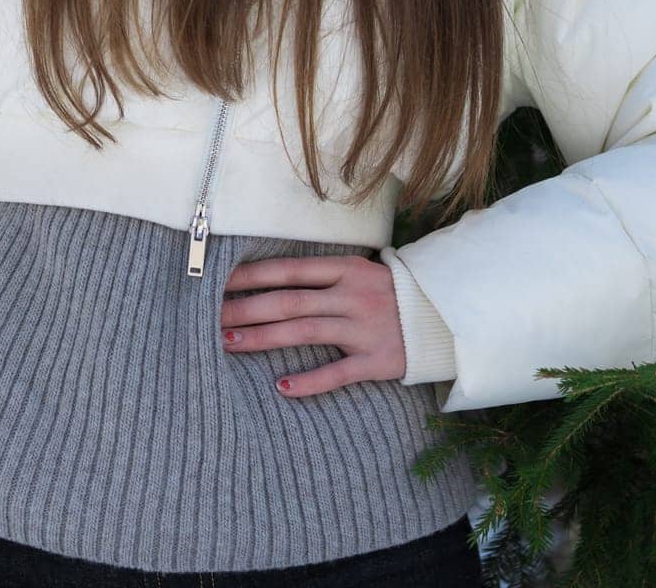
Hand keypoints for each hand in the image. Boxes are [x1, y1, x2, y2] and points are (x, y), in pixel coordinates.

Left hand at [220, 254, 406, 397]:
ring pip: (303, 332)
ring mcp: (364, 328)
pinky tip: (281, 386)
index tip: (219, 281)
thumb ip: (322, 275)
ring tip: (228, 343)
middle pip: (288, 301)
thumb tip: (271, 276)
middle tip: (210, 317)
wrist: (445, 315)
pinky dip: (310, 381)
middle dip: (246, 308)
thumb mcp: (359, 271)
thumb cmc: (390, 291)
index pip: (288, 270)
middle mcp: (351, 296)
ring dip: (262, 338)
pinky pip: (338, 373)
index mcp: (345, 269)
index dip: (252, 275)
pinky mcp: (377, 361)